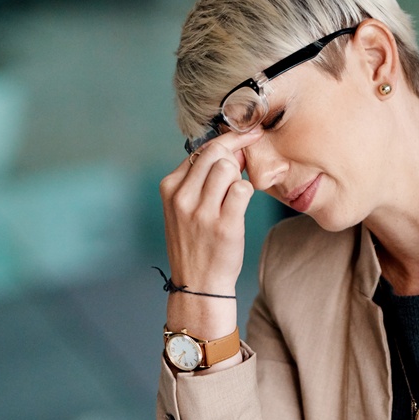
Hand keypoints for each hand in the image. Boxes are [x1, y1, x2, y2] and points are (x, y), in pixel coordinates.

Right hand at [159, 128, 258, 340]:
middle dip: (238, 152)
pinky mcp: (224, 226)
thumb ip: (200, 179)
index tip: (247, 135)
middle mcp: (182, 197)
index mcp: (170, 188)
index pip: (201, 150)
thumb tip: (232, 150)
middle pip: (216, 153)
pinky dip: (248, 192)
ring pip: (229, 167)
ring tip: (237, 193)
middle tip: (249, 160)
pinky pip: (243, 189)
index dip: (228, 141)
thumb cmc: (196, 243)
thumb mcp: (184, 208)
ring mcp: (202, 212)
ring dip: (240, 176)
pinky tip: (242, 205)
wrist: (199, 284)